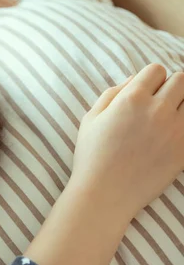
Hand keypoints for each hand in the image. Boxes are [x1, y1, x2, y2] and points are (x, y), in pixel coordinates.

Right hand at [71, 64, 183, 218]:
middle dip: (170, 88)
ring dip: (181, 105)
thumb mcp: (90, 120)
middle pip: (181, 80)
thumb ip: (111, 93)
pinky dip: (183, 125)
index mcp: (131, 99)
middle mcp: (157, 109)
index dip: (150, 79)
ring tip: (167, 120)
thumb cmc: (92, 157)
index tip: (145, 93)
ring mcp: (175, 129)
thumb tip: (134, 79)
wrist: (104, 194)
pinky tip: (171, 135)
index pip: (156, 70)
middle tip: (159, 105)